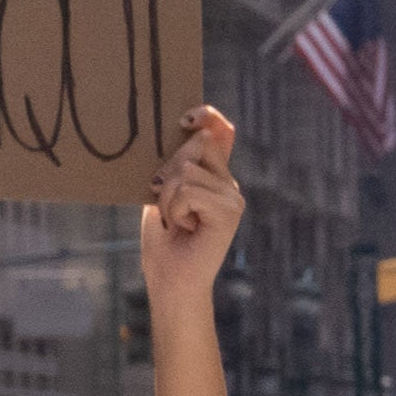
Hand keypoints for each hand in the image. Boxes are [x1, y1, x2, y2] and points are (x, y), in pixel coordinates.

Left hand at [140, 101, 241, 304]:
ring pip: (186, 172)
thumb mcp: (163, 195)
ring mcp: (233, 196)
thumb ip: (176, 166)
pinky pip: (189, 192)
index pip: (221, 134)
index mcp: (214, 177)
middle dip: (167, 174)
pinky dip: (175, 210)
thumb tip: (195, 132)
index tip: (187, 116)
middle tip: (166, 206)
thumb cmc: (163, 240)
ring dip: (167, 199)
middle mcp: (229, 183)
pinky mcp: (230, 211)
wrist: (170, 279)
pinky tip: (185, 228)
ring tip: (177, 221)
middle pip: (194, 149)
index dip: (208, 118)